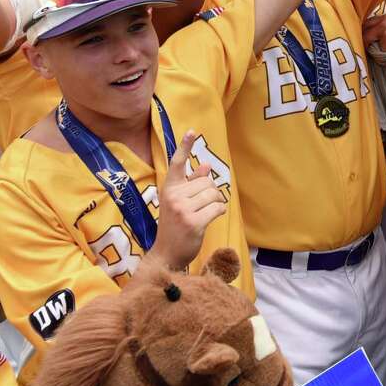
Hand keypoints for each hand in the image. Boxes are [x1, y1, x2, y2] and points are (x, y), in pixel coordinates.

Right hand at [149, 133, 226, 269]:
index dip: (185, 146)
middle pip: (206, 181)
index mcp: (168, 189)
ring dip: (217, 202)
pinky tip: (211, 218)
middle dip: (211, 192)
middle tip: (204, 205)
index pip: (177, 164)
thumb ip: (191, 184)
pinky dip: (219, 212)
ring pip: (213, 194)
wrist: (166, 254)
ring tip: (207, 212)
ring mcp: (182, 210)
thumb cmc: (175, 226)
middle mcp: (173, 197)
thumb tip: (206, 166)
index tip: (192, 131)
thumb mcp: (179, 202)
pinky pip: (217, 208)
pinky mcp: (193, 222)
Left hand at [363, 14, 385, 55]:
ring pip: (369, 41)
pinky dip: (381, 52)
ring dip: (370, 46)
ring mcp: (384, 33)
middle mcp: (382, 24)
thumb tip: (376, 35)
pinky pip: (378, 50)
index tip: (363, 36)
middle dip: (363, 38)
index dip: (363, 30)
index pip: (367, 22)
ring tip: (374, 51)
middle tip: (364, 45)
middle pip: (364, 31)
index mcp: (385, 18)